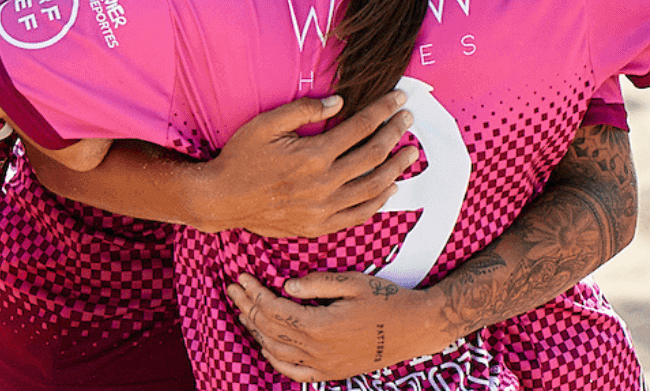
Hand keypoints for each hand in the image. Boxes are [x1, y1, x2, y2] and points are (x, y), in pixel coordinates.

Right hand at [189, 91, 415, 235]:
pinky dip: (379, 200)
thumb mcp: (264, 125)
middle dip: (395, 133)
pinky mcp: (320, 225)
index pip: (360, 127)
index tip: (399, 100)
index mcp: (313, 154)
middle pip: (373, 155)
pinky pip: (360, 213)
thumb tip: (339, 102)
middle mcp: (324, 182)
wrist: (222, 199)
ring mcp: (325, 207)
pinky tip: (389, 188)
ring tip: (410, 153)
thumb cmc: (240, 158)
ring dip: (396, 168)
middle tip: (408, 120)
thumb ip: (302, 111)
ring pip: (374, 186)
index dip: (383, 110)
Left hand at [227, 271, 448, 381]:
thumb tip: (285, 285)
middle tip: (233, 288)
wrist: (417, 328)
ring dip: (256, 330)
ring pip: (277, 351)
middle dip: (247, 306)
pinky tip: (265, 345)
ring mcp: (326, 365)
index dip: (254, 292)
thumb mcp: (352, 282)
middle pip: (270, 329)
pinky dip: (275, 360)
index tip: (241, 276)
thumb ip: (317, 283)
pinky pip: (296, 373)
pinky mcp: (333, 373)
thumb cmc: (386, 299)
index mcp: (321, 325)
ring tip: (243, 311)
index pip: (273, 310)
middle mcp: (319, 350)